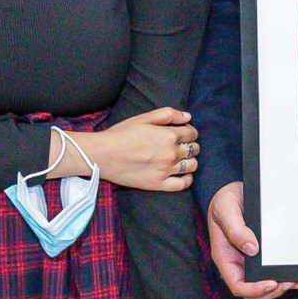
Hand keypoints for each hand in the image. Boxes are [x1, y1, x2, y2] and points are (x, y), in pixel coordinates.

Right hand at [63, 108, 198, 192]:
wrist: (102, 155)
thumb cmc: (121, 134)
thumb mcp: (144, 117)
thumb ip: (168, 114)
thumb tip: (188, 117)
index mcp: (169, 135)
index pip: (192, 133)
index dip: (189, 132)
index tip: (182, 133)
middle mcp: (171, 153)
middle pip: (195, 149)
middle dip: (190, 145)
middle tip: (180, 145)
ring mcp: (166, 170)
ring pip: (192, 166)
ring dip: (190, 161)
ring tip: (180, 159)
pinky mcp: (158, 184)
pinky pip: (183, 184)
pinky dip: (187, 179)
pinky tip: (182, 174)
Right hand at [207, 183, 297, 298]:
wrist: (235, 191)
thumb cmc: (224, 202)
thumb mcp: (225, 210)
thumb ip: (235, 229)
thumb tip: (251, 248)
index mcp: (226, 258)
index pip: (237, 285)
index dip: (254, 289)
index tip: (271, 283)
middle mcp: (239, 263)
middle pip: (254, 291)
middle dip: (273, 290)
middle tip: (289, 281)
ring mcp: (252, 261)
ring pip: (269, 284)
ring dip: (286, 285)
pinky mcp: (265, 255)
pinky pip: (277, 270)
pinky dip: (292, 275)